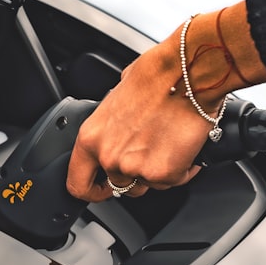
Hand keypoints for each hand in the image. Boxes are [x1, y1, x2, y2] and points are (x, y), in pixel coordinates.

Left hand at [65, 2, 265, 201]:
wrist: (187, 74)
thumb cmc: (156, 77)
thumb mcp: (116, 98)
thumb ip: (111, 127)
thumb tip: (117, 132)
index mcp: (91, 138)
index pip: (78, 183)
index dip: (93, 190)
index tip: (102, 189)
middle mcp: (110, 156)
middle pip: (120, 185)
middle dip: (136, 175)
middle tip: (151, 153)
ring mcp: (137, 168)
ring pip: (148, 184)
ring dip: (158, 170)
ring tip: (169, 142)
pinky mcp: (165, 173)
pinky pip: (173, 180)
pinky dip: (183, 168)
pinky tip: (184, 145)